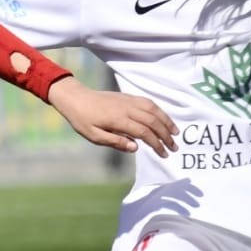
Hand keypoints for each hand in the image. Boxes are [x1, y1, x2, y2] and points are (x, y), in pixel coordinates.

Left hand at [45, 77, 176, 155]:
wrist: (75, 97)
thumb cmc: (82, 119)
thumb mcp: (94, 136)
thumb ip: (115, 142)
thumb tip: (136, 148)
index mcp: (118, 120)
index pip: (144, 133)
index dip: (156, 144)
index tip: (164, 154)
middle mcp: (126, 108)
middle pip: (152, 121)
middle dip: (166, 135)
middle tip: (174, 148)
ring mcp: (128, 100)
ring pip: (153, 110)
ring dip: (166, 121)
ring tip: (175, 133)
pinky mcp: (128, 96)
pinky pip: (147, 102)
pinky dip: (158, 110)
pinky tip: (163, 118)